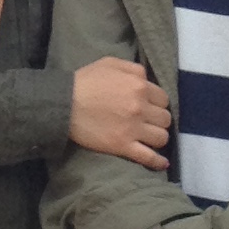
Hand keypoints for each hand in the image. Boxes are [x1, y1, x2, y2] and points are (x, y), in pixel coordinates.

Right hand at [70, 56, 172, 170]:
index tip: (150, 107)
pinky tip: (162, 164)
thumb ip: (134, 69)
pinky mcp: (123, 146)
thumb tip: (147, 79)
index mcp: (139, 86)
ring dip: (157, 138)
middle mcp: (141, 108)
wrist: (63, 104)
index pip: (163, 99)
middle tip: (148, 122)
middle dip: (158, 120)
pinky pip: (148, 157)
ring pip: (161, 138)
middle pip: (165, 119)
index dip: (157, 103)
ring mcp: (133, 129)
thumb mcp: (110, 63)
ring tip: (149, 138)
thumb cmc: (85, 81)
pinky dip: (157, 162)